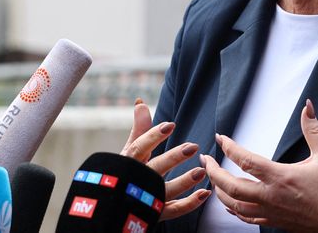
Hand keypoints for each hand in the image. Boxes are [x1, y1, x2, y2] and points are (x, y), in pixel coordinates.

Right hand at [120, 99, 210, 220]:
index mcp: (130, 163)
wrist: (113, 206)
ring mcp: (147, 199)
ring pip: (166, 191)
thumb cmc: (124, 173)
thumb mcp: (129, 151)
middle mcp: (138, 181)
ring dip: (184, 182)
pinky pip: (174, 210)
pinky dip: (190, 204)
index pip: (139, 148)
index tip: (170, 125)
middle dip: (173, 158)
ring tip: (201, 171)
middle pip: (155, 168)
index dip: (153, 136)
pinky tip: (204, 193)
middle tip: (193, 147)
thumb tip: (141, 102)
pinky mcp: (156, 214)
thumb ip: (139, 129)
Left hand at [200, 99, 317, 232]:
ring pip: (235, 206)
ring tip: (212, 179)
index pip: (246, 161)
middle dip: (214, 172)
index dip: (229, 148)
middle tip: (205, 160)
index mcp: (282, 177)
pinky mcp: (276, 222)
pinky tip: (229, 203)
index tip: (220, 138)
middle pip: (231, 187)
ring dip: (220, 192)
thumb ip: (313, 128)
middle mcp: (272, 197)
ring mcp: (272, 212)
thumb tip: (307, 105)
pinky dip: (233, 210)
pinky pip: (247, 219)